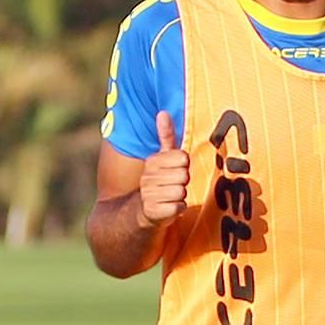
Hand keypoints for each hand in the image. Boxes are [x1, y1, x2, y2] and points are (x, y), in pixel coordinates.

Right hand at [138, 111, 188, 226]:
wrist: (140, 212)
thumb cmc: (159, 182)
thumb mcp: (162, 160)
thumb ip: (166, 137)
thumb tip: (163, 112)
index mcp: (152, 162)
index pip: (183, 158)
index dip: (184, 167)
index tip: (175, 171)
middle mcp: (148, 177)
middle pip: (184, 175)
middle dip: (183, 183)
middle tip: (173, 186)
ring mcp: (149, 195)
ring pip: (182, 192)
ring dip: (180, 197)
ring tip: (170, 197)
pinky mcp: (152, 212)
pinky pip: (178, 207)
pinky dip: (177, 209)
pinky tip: (169, 208)